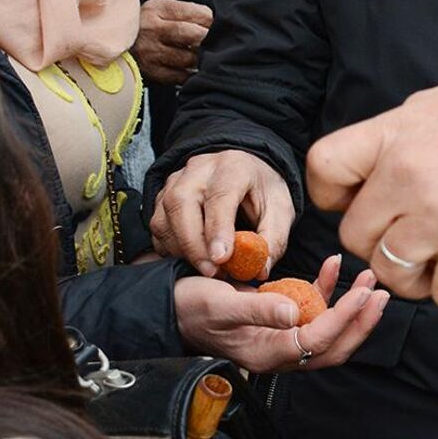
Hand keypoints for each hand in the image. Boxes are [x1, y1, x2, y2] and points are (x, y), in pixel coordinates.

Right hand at [134, 0, 213, 86]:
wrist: (114, 44)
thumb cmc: (148, 26)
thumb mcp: (162, 11)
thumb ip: (189, 14)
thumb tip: (218, 24)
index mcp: (158, 9)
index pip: (198, 14)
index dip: (213, 22)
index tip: (216, 26)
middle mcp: (152, 29)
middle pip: (195, 35)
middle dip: (209, 40)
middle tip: (215, 43)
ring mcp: (150, 53)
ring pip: (190, 58)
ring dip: (201, 58)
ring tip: (202, 55)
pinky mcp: (151, 72)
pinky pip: (181, 76)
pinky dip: (190, 73)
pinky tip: (191, 68)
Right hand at [151, 149, 293, 274]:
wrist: (246, 174)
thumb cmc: (262, 193)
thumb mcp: (280, 211)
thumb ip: (272, 239)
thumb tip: (260, 269)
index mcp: (233, 167)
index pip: (220, 195)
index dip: (218, 228)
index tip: (221, 258)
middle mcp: (199, 169)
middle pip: (182, 203)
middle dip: (193, 244)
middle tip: (211, 272)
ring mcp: (176, 181)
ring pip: (164, 216)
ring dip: (181, 249)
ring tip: (205, 268)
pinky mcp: (163, 196)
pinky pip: (157, 225)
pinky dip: (169, 248)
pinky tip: (189, 259)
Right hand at [174, 254, 388, 371]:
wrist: (170, 306)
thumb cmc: (190, 306)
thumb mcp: (220, 304)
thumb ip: (258, 309)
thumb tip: (295, 313)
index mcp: (267, 354)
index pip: (318, 341)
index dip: (345, 318)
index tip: (364, 292)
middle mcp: (279, 351)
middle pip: (333, 346)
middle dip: (361, 321)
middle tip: (381, 294)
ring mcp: (280, 337)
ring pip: (327, 330)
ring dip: (350, 306)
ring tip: (368, 279)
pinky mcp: (278, 321)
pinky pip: (310, 311)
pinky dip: (325, 290)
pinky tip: (333, 266)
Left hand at [307, 78, 437, 311]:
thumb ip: (405, 131)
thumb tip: (378, 161)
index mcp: (397, 132)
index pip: (324, 166)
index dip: (334, 195)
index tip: (357, 204)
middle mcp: (407, 176)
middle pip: (355, 233)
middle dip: (383, 242)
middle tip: (420, 238)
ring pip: (391, 271)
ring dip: (419, 274)